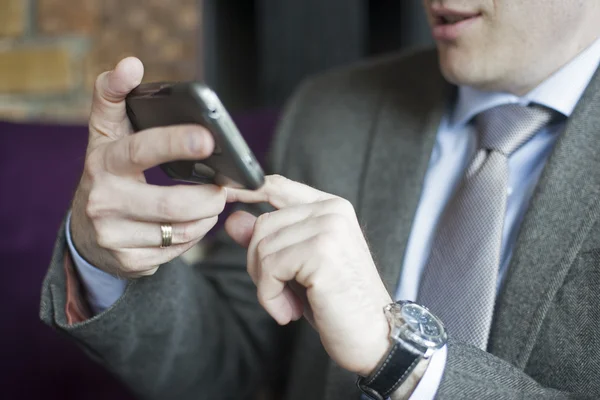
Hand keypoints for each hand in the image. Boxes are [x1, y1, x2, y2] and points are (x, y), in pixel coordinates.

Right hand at [70, 57, 225, 277]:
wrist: (86, 232)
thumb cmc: (108, 173)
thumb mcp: (106, 135)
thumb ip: (114, 96)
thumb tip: (131, 63)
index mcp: (104, 164)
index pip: (141, 151)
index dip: (175, 143)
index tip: (208, 138)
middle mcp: (104, 202)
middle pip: (173, 205)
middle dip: (209, 197)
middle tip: (223, 188)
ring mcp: (114, 236)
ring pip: (181, 231)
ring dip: (207, 217)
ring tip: (211, 203)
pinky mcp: (129, 262)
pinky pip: (178, 251)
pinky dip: (194, 237)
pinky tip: (192, 225)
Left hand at [225, 175, 392, 376]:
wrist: (373, 337)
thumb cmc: (337, 303)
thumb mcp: (296, 268)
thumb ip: (268, 239)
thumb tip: (234, 219)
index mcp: (330, 208)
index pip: (278, 186)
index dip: (246, 189)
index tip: (226, 194)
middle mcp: (332, 211)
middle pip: (263, 224)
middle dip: (259, 265)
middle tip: (281, 294)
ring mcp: (329, 228)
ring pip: (262, 246)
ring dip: (266, 285)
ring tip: (289, 305)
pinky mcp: (321, 251)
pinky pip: (270, 267)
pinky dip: (270, 297)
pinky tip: (289, 312)